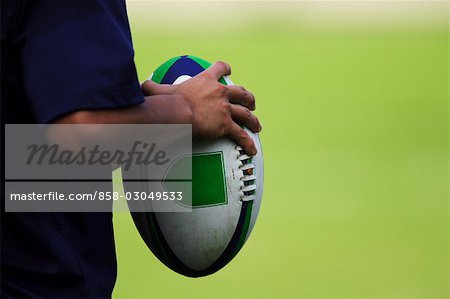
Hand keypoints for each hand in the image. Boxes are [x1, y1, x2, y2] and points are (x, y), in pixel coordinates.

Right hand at [142, 61, 261, 154]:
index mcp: (206, 81)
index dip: (225, 68)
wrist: (176, 113)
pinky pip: (241, 135)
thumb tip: (141, 86)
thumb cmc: (166, 102)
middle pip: (241, 92)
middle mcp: (220, 93)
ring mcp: (225, 109)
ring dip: (253, 120)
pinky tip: (252, 150)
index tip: (229, 70)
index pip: (220, 68)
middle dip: (248, 98)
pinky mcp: (226, 125)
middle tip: (251, 103)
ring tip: (257, 125)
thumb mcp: (159, 90)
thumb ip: (152, 87)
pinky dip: (248, 143)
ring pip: (246, 114)